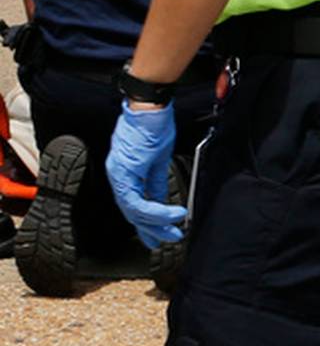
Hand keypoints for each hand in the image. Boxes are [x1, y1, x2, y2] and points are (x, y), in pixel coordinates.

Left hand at [107, 103, 187, 248]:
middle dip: (151, 229)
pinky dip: (156, 211)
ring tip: (174, 229)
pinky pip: (138, 201)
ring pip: (133, 211)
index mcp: (124, 171)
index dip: (146, 222)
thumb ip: (155, 179)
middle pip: (131, 212)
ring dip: (156, 223)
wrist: (149, 106)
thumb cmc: (154, 124)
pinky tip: (172, 214)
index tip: (160, 233)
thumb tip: (161, 197)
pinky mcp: (126, 171)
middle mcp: (118, 175)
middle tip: (168, 239)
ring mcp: (120, 174)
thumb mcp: (157, 157)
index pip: (132, 204)